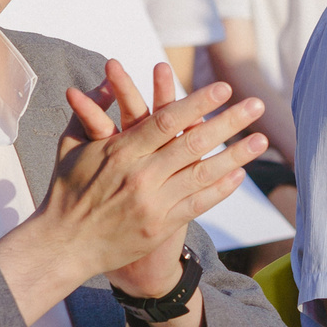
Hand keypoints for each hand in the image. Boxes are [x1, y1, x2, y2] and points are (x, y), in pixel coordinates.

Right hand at [9, 60, 261, 300]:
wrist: (64, 245)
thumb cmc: (66, 191)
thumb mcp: (70, 146)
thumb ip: (88, 111)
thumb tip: (102, 81)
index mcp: (120, 151)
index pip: (166, 120)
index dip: (197, 103)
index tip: (223, 88)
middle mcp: (141, 175)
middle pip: (193, 143)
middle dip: (228, 122)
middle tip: (256, 105)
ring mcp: (153, 202)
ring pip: (202, 173)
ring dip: (235, 155)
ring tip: (261, 140)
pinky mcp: (161, 225)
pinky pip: (198, 204)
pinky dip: (220, 189)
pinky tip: (239, 174)